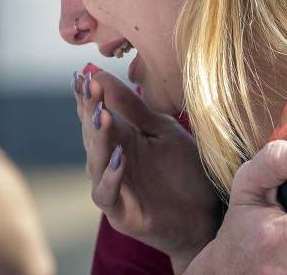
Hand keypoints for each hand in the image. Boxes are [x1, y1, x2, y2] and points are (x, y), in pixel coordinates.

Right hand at [73, 68, 221, 267]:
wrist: (204, 211)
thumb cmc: (182, 170)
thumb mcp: (162, 131)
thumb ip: (135, 108)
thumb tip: (100, 74)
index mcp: (119, 139)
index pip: (95, 114)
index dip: (88, 96)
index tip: (82, 74)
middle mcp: (109, 162)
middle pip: (92, 134)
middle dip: (90, 110)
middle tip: (89, 87)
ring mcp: (112, 187)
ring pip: (96, 162)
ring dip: (99, 139)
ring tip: (102, 117)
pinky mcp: (121, 212)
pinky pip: (108, 193)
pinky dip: (112, 176)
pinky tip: (120, 158)